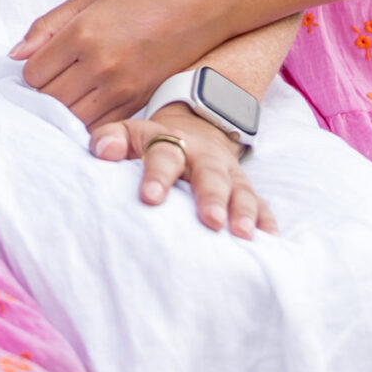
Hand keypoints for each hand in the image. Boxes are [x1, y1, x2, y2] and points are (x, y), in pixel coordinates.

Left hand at [12, 0, 220, 126]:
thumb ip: (47, 25)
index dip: (32, 70)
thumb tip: (15, 55)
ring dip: (64, 110)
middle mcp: (100, 64)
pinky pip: (100, 127)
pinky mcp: (139, 103)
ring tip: (72, 92)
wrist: (200, 7)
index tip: (43, 63)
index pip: (33, 73)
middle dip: (44, 94)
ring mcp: (122, 88)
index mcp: (83, 33)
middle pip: (49, 101)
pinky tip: (91, 103)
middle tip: (54, 80)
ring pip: (72, 119)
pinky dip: (88, 121)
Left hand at [90, 105, 272, 238]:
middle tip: (211, 221)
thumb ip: (110, 139)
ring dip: (243, 211)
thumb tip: (102, 152)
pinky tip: (268, 240)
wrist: (194, 131)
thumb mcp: (131, 134)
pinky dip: (266, 221)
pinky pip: (262, 204)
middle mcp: (204, 157)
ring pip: (241, 189)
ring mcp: (229, 173)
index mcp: (172, 142)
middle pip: (210, 174)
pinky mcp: (245, 189)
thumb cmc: (153, 145)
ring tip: (242, 234)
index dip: (158, 175)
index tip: (150, 197)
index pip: (164, 154)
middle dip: (212, 196)